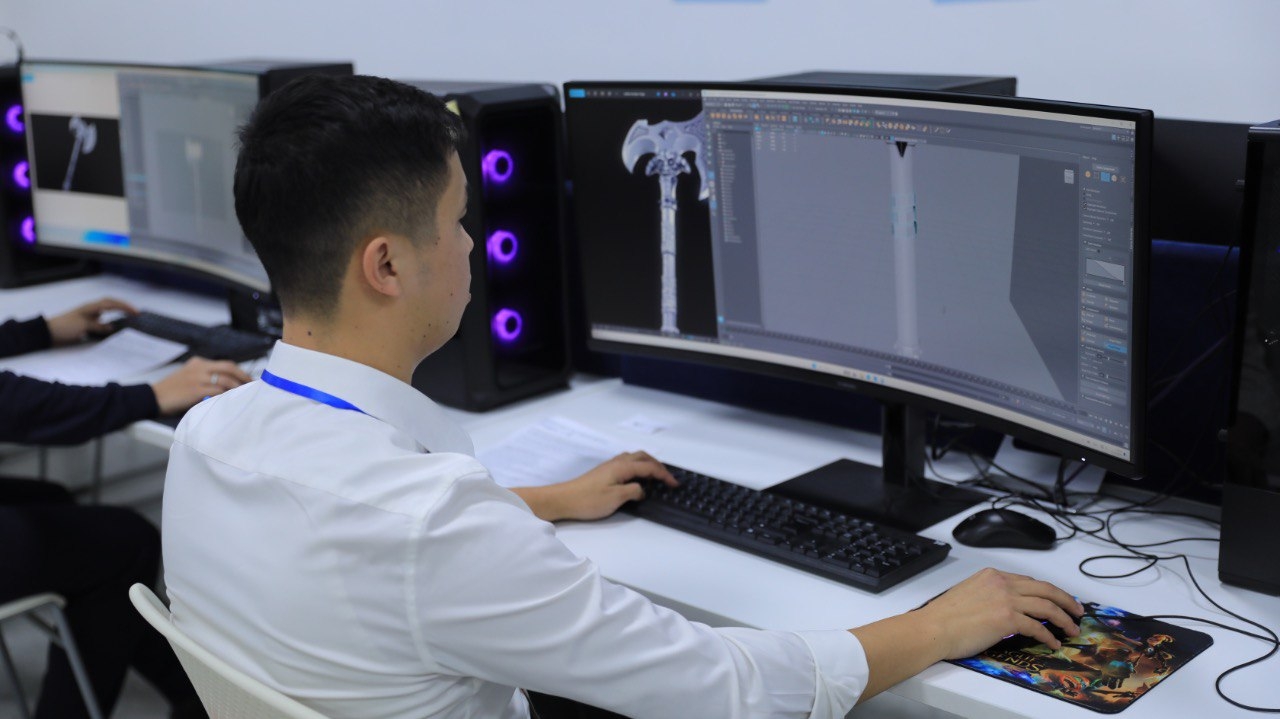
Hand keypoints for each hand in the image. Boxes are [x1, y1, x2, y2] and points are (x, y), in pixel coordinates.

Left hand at [46, 297, 137, 345]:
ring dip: (118, 311)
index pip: (112, 304)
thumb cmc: (65, 327)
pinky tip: (115, 326)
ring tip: (129, 317)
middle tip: (136, 313)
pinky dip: (111, 320)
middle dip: (124, 306)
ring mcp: (89, 315)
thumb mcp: (83, 326)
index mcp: (91, 307)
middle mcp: (92, 309)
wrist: (49, 332)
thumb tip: (112, 327)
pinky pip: (103, 319)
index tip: (136, 313)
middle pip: (111, 303)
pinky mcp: (87, 322)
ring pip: (107, 310)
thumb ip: (98, 326)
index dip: (125, 307)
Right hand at [150, 357, 252, 414]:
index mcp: (198, 363)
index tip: (249, 381)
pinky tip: (233, 401)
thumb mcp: (187, 377)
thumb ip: (205, 377)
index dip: (240, 372)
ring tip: (246, 396)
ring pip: (226, 380)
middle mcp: (199, 367)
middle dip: (244, 377)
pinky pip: (217, 391)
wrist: (151, 398)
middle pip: (229, 368)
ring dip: (238, 388)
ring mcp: (197, 378)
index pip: (225, 364)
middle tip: (254, 387)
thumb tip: (227, 386)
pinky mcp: (195, 390)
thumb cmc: (171, 391)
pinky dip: (227, 396)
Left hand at [513, 451, 677, 521]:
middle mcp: (617, 463)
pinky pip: (626, 463)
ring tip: (655, 476)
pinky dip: (637, 467)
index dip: (664, 475)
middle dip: (657, 465)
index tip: (675, 484)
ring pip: (634, 458)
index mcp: (622, 467)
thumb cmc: (588, 500)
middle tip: (667, 478)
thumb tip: (642, 490)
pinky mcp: (603, 472)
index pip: (649, 467)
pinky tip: (636, 478)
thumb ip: (634, 491)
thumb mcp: (616, 498)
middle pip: (643, 457)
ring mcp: (609, 466)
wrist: (564, 499)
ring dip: (647, 464)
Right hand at [917, 568, 1083, 659]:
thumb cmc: (943, 616)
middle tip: (1077, 611)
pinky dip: (1048, 635)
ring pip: (1047, 606)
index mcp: (992, 575)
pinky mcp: (1007, 618)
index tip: (1056, 600)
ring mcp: (1006, 599)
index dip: (1047, 592)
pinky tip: (1053, 642)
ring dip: (1064, 618)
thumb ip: (989, 595)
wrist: (933, 628)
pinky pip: (1038, 627)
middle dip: (1066, 600)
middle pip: (1045, 589)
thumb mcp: (968, 593)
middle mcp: (1002, 583)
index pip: (1029, 581)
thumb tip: (1005, 608)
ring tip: (1072, 629)